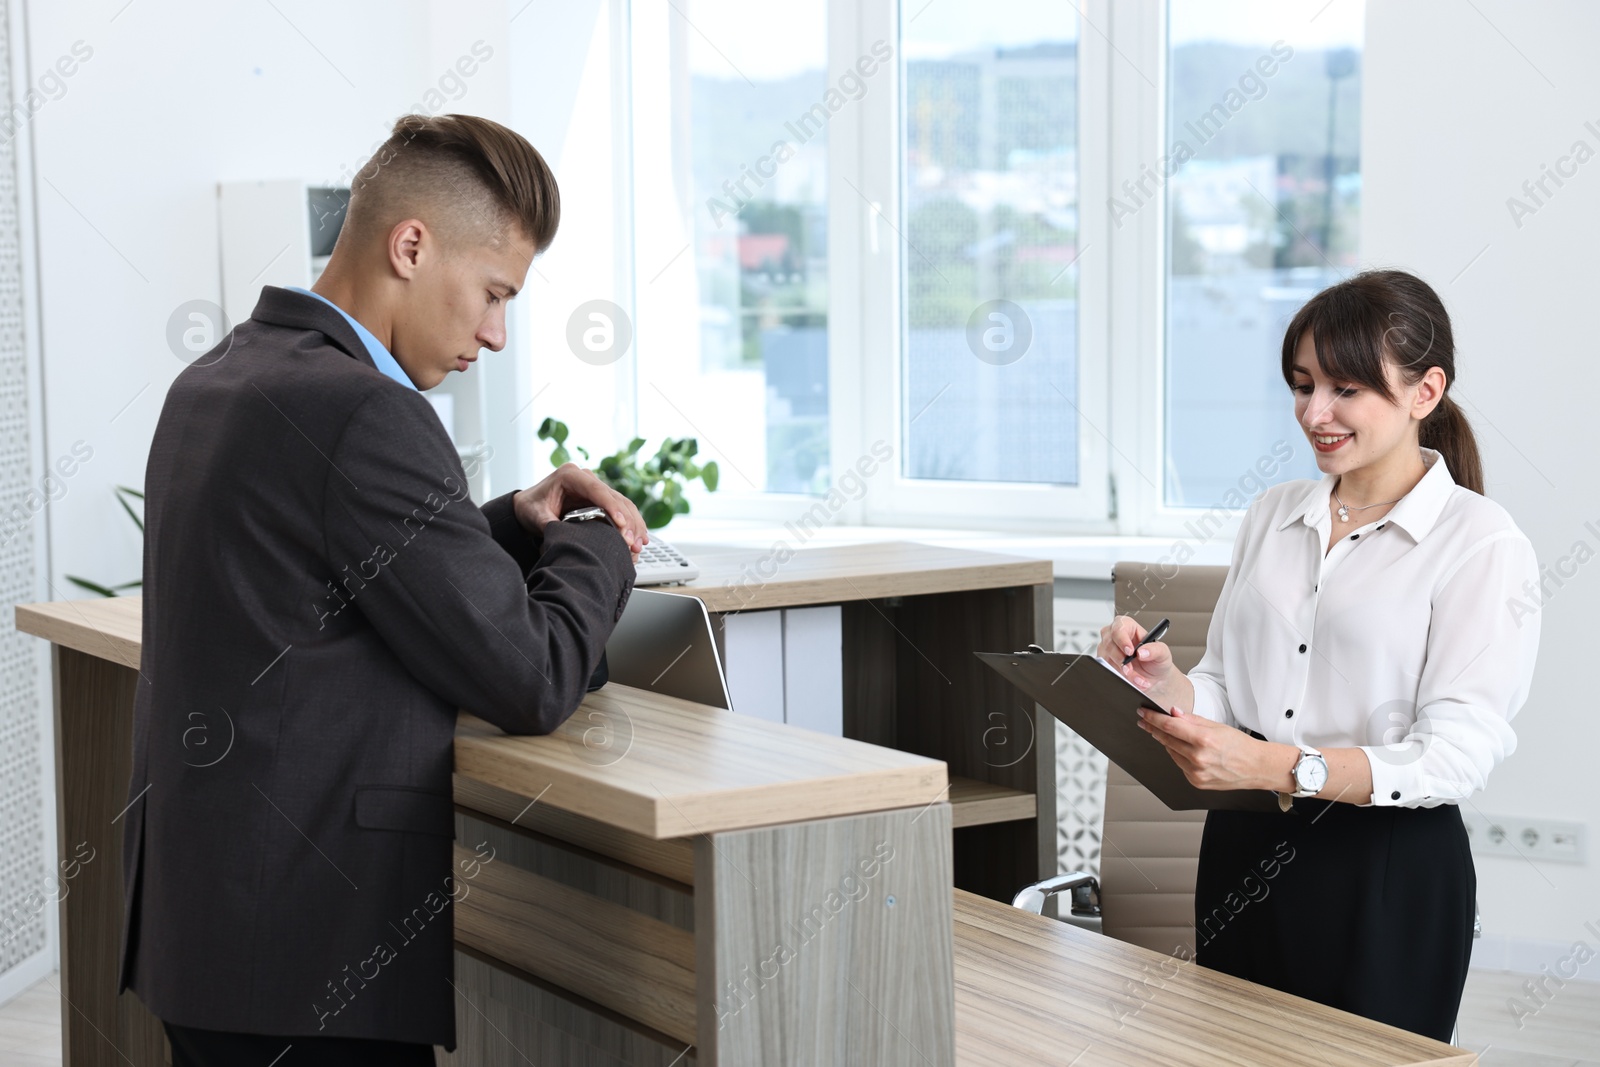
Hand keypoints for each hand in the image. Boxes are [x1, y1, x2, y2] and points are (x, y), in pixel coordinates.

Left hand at [514, 464, 648, 559]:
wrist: (530, 507)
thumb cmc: (531, 507)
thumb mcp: (534, 515)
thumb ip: (547, 523)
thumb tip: (561, 535)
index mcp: (570, 475)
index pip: (596, 489)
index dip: (611, 506)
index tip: (621, 524)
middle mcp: (586, 478)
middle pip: (614, 497)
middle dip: (627, 521)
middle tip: (632, 542)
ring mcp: (595, 488)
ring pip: (623, 503)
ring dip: (634, 524)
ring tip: (639, 544)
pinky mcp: (601, 499)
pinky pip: (622, 510)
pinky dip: (632, 524)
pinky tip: (640, 538)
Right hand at [1096, 615, 1188, 711]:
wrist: (1154, 676)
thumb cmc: (1156, 660)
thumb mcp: (1163, 652)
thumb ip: (1155, 649)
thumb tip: (1142, 651)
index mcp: (1128, 626)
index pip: (1119, 628)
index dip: (1122, 640)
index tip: (1130, 652)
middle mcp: (1114, 635)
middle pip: (1109, 644)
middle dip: (1120, 660)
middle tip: (1130, 669)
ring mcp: (1107, 649)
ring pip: (1108, 659)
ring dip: (1123, 672)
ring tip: (1137, 678)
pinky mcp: (1105, 662)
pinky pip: (1108, 669)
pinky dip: (1121, 677)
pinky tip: (1132, 680)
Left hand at [1136, 707, 1292, 791]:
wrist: (1256, 767)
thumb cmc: (1240, 745)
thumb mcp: (1217, 726)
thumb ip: (1192, 720)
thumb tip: (1173, 712)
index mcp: (1204, 740)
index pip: (1170, 726)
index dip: (1153, 719)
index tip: (1143, 713)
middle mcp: (1198, 758)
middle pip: (1166, 740)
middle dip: (1153, 729)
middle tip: (1145, 721)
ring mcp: (1196, 772)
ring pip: (1171, 753)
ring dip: (1168, 743)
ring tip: (1175, 735)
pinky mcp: (1197, 782)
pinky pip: (1180, 765)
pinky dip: (1180, 756)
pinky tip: (1188, 752)